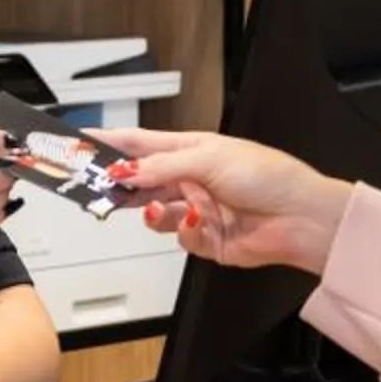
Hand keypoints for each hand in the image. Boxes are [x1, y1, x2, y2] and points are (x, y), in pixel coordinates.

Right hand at [90, 128, 354, 273]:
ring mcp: (195, 209)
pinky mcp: (203, 238)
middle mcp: (190, 179)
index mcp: (191, 149)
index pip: (140, 144)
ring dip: (158, 212)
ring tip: (168, 208)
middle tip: (99, 188)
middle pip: (140, 182)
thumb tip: (127, 170)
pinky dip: (187, 230)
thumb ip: (162, 166)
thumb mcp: (209, 159)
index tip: (81, 143)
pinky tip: (202, 222)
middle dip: (121, 186)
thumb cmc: (269, 176)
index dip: (110, 143)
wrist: (300, 219)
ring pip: (154, 214)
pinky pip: (178, 236)